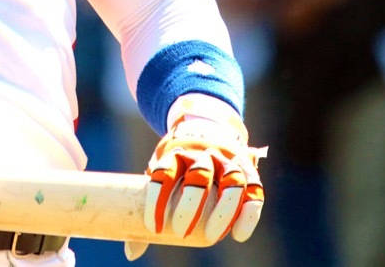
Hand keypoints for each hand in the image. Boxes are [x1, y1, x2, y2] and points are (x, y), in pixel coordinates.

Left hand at [125, 102, 264, 259]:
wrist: (206, 132)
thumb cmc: (177, 167)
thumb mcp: (159, 177)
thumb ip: (148, 211)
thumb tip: (132, 252)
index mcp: (174, 154)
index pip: (164, 174)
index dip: (158, 200)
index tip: (154, 228)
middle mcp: (202, 154)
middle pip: (199, 176)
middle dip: (190, 207)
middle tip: (180, 233)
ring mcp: (226, 160)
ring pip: (231, 180)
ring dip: (223, 211)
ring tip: (212, 237)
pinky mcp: (247, 169)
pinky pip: (253, 189)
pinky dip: (248, 213)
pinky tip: (238, 234)